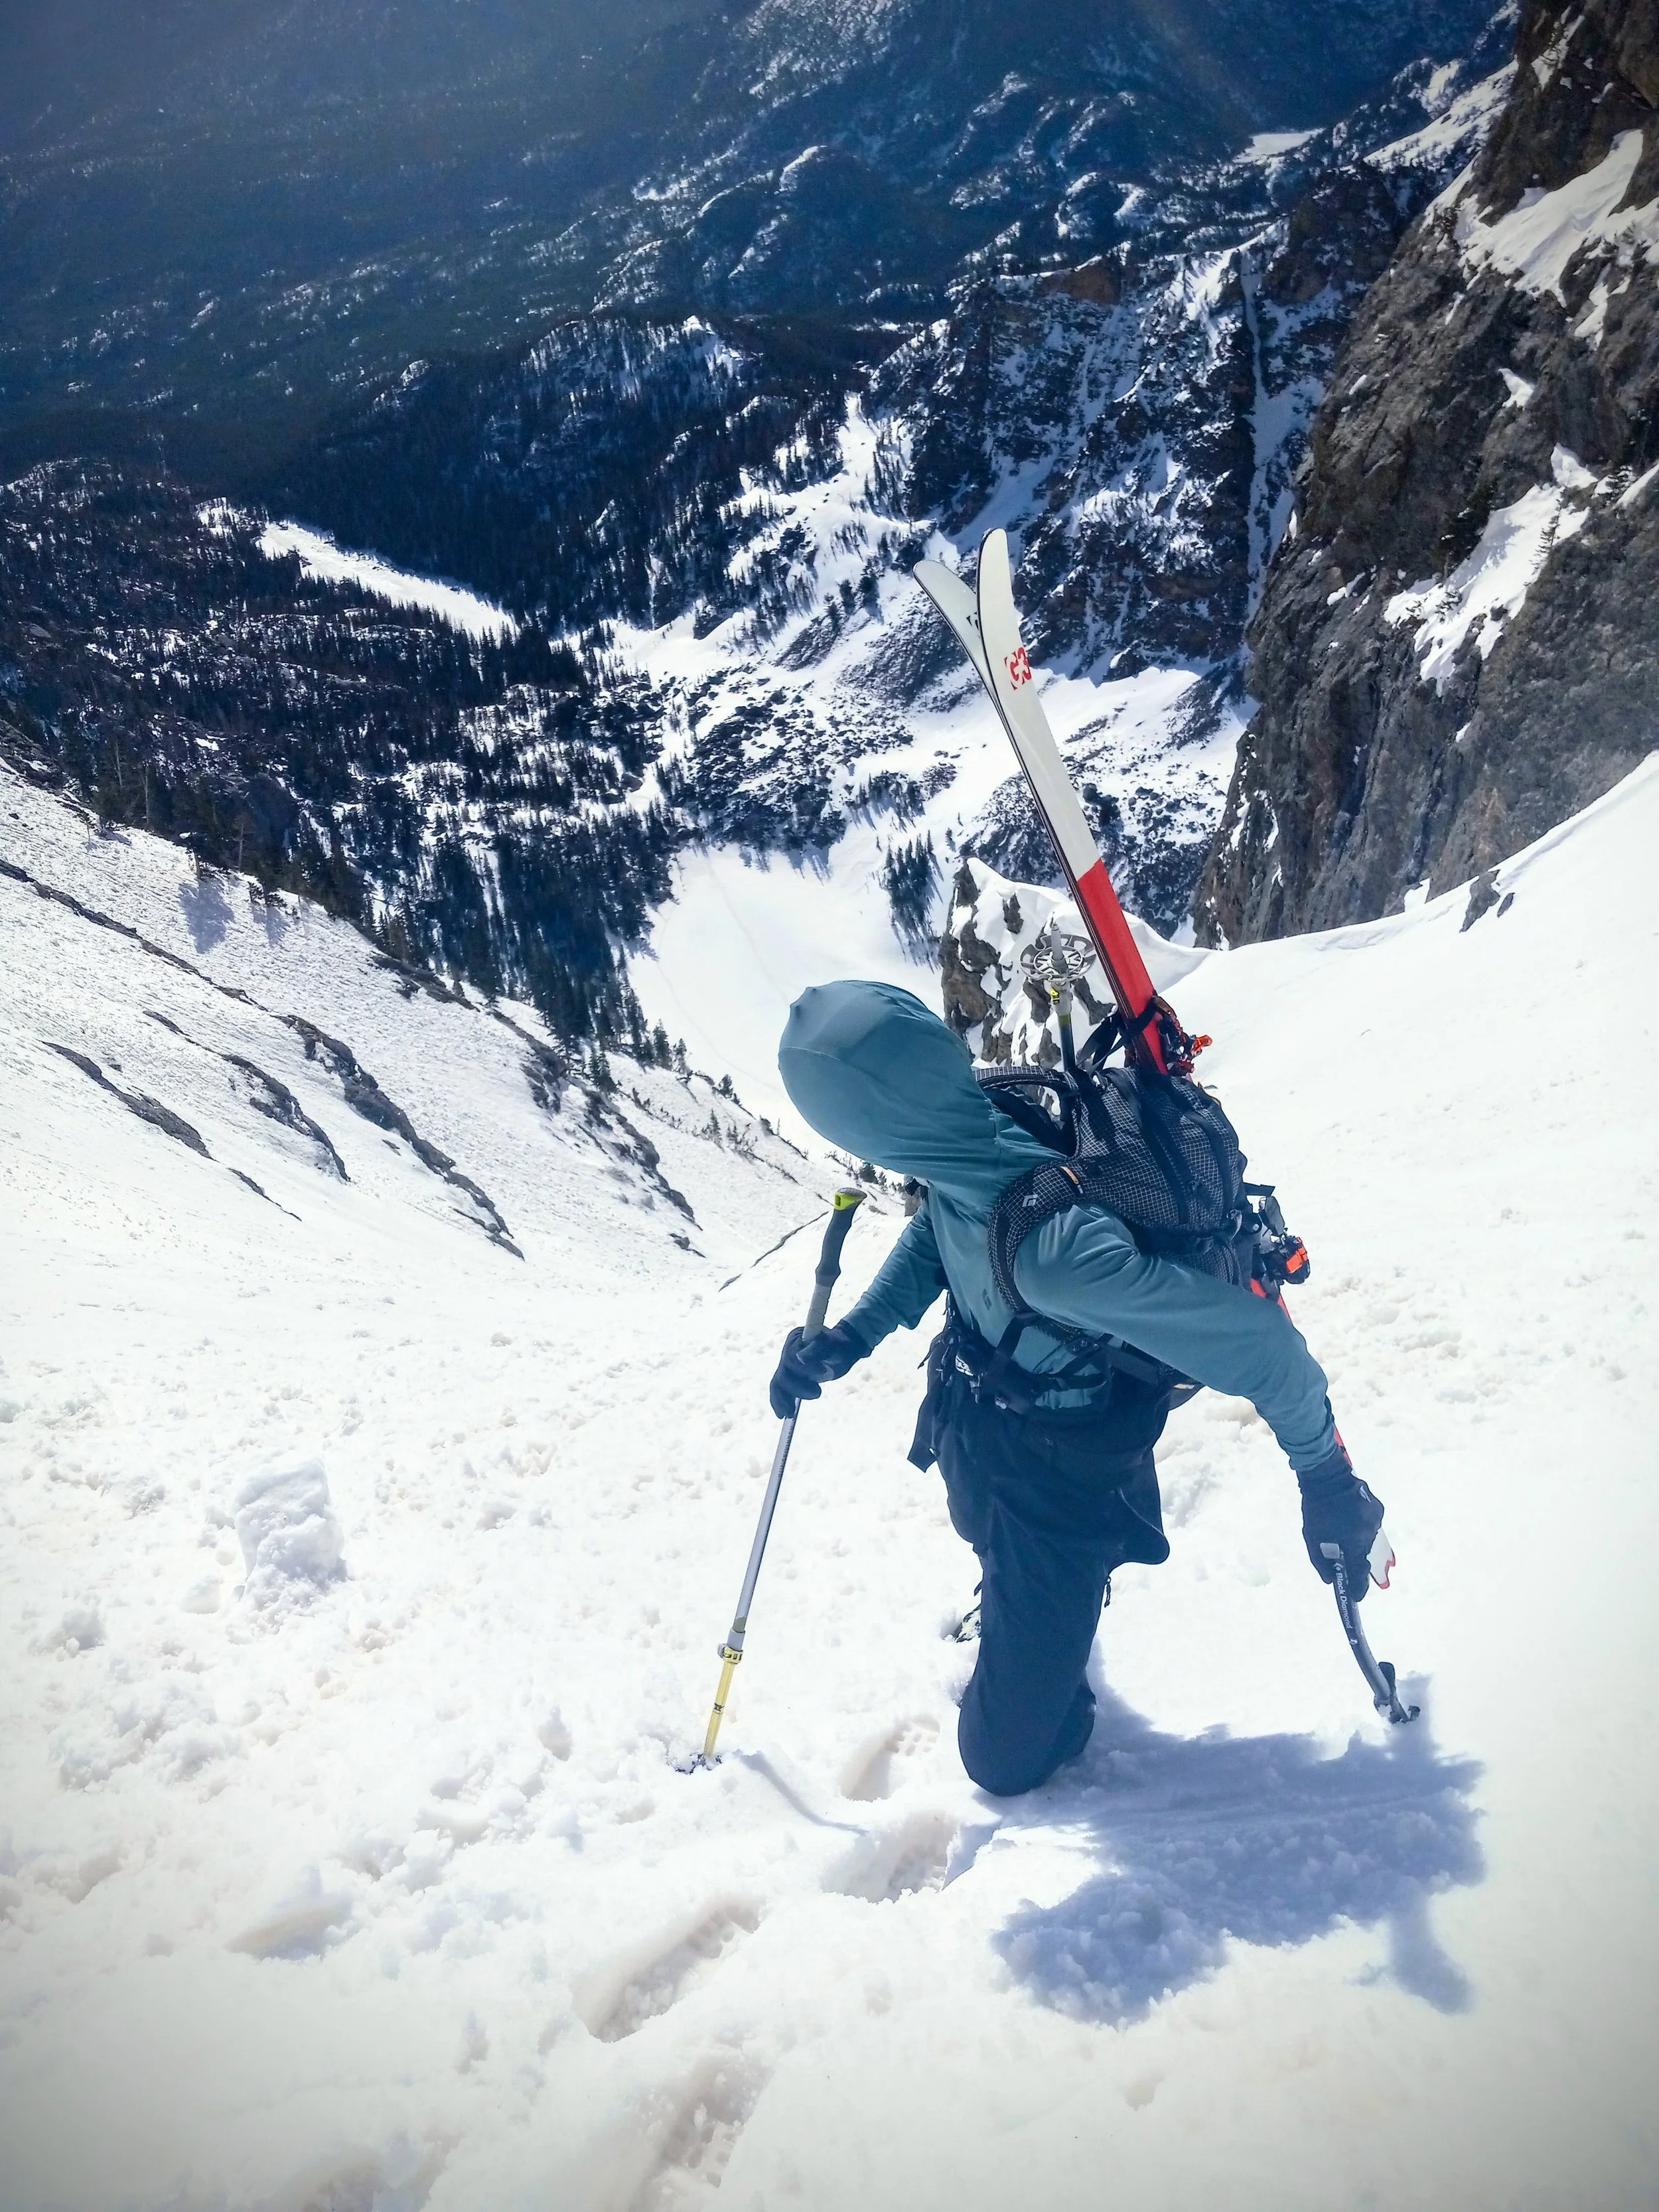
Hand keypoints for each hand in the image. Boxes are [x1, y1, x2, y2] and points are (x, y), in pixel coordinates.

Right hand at [768, 1321, 869, 1419]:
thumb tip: (802, 1357)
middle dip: (798, 1388)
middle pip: (783, 1374)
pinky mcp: (790, 1378)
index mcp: (795, 1339)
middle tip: (817, 1393)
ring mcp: (787, 1366)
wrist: (841, 1351)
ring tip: (791, 1413)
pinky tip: (781, 1414)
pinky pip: (779, 1391)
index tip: (824, 1373)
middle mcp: (787, 1352)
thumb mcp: (834, 1345)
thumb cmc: (839, 1346)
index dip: (804, 1369)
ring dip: (784, 1400)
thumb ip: (819, 1348)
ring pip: (778, 1385)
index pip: (791, 1357)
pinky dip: (779, 1402)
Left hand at [1298, 1442, 1384, 1598]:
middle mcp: (1369, 1533)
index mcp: (1354, 1542)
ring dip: (1356, 1539)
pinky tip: (1349, 1519)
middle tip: (1343, 1559)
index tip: (1356, 1596)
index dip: (1358, 1588)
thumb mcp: (1312, 1537)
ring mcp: (1376, 1519)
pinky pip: (1370, 1524)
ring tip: (1342, 1531)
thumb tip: (1330, 1579)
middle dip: (1353, 1559)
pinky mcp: (1378, 1508)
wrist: (1326, 1473)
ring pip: (1367, 1538)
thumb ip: (1321, 1562)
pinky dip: (1361, 1526)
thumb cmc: (1316, 1507)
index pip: (1359, 1573)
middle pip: (1363, 1554)